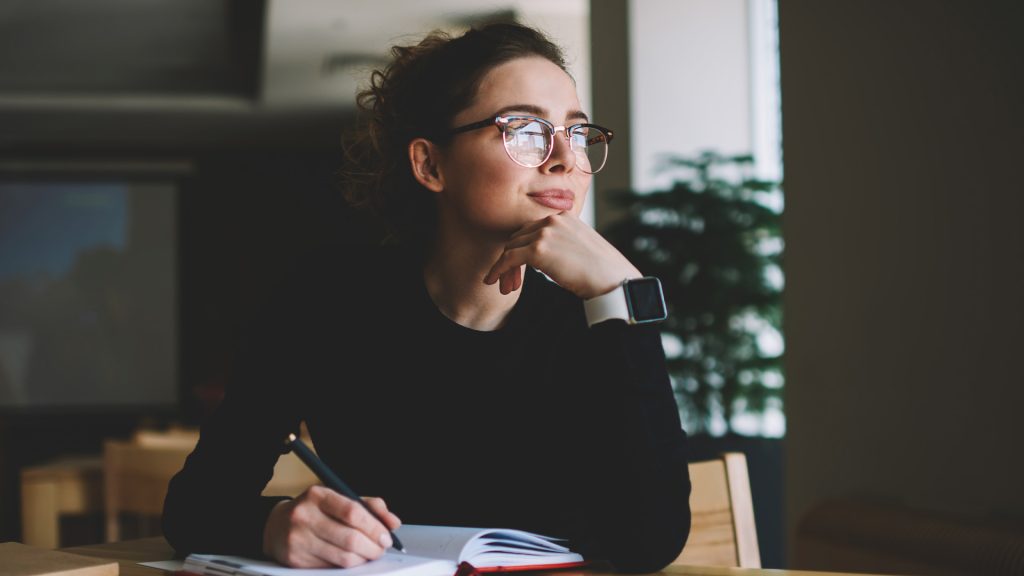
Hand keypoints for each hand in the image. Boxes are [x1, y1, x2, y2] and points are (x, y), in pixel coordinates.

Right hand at [263, 486, 401, 567]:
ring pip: (343, 557)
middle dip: (373, 547)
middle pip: (350, 538)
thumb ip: (369, 507)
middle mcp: (304, 516)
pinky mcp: (295, 560)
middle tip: (381, 549)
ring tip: (369, 554)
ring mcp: (298, 539)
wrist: (277, 525)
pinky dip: (348, 566)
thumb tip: (394, 522)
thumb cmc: (315, 511)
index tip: (387, 536)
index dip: (375, 527)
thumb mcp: (339, 499)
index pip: (353, 511)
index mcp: (318, 495)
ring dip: (363, 559)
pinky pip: (331, 568)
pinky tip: (351, 559)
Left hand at [483, 212, 641, 299]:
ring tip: (504, 286)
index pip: (531, 229)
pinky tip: (493, 281)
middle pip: (519, 237)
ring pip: (511, 247)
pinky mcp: (538, 249)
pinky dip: (498, 270)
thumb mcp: (580, 248)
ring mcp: (545, 232)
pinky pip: (508, 258)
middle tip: (509, 281)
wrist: (613, 280)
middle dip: (511, 258)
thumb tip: (543, 258)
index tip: (518, 269)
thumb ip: (561, 244)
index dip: (522, 249)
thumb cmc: (602, 271)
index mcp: (564, 216)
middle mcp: (553, 219)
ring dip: (505, 267)